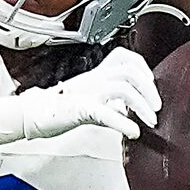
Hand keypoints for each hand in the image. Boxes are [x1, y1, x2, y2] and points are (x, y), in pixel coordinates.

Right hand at [19, 47, 159, 141]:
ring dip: (142, 106)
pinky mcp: (81, 108)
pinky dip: (123, 123)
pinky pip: (106, 112)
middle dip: (149, 90)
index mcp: (97, 75)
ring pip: (123, 87)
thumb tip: (130, 115)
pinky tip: (133, 132)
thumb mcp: (91, 101)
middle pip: (130, 71)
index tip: (150, 85)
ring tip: (149, 121)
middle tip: (156, 108)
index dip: (143, 68)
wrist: (33, 114)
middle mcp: (95, 79)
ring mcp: (88, 92)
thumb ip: (112, 105)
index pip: (124, 57)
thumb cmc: (59, 108)